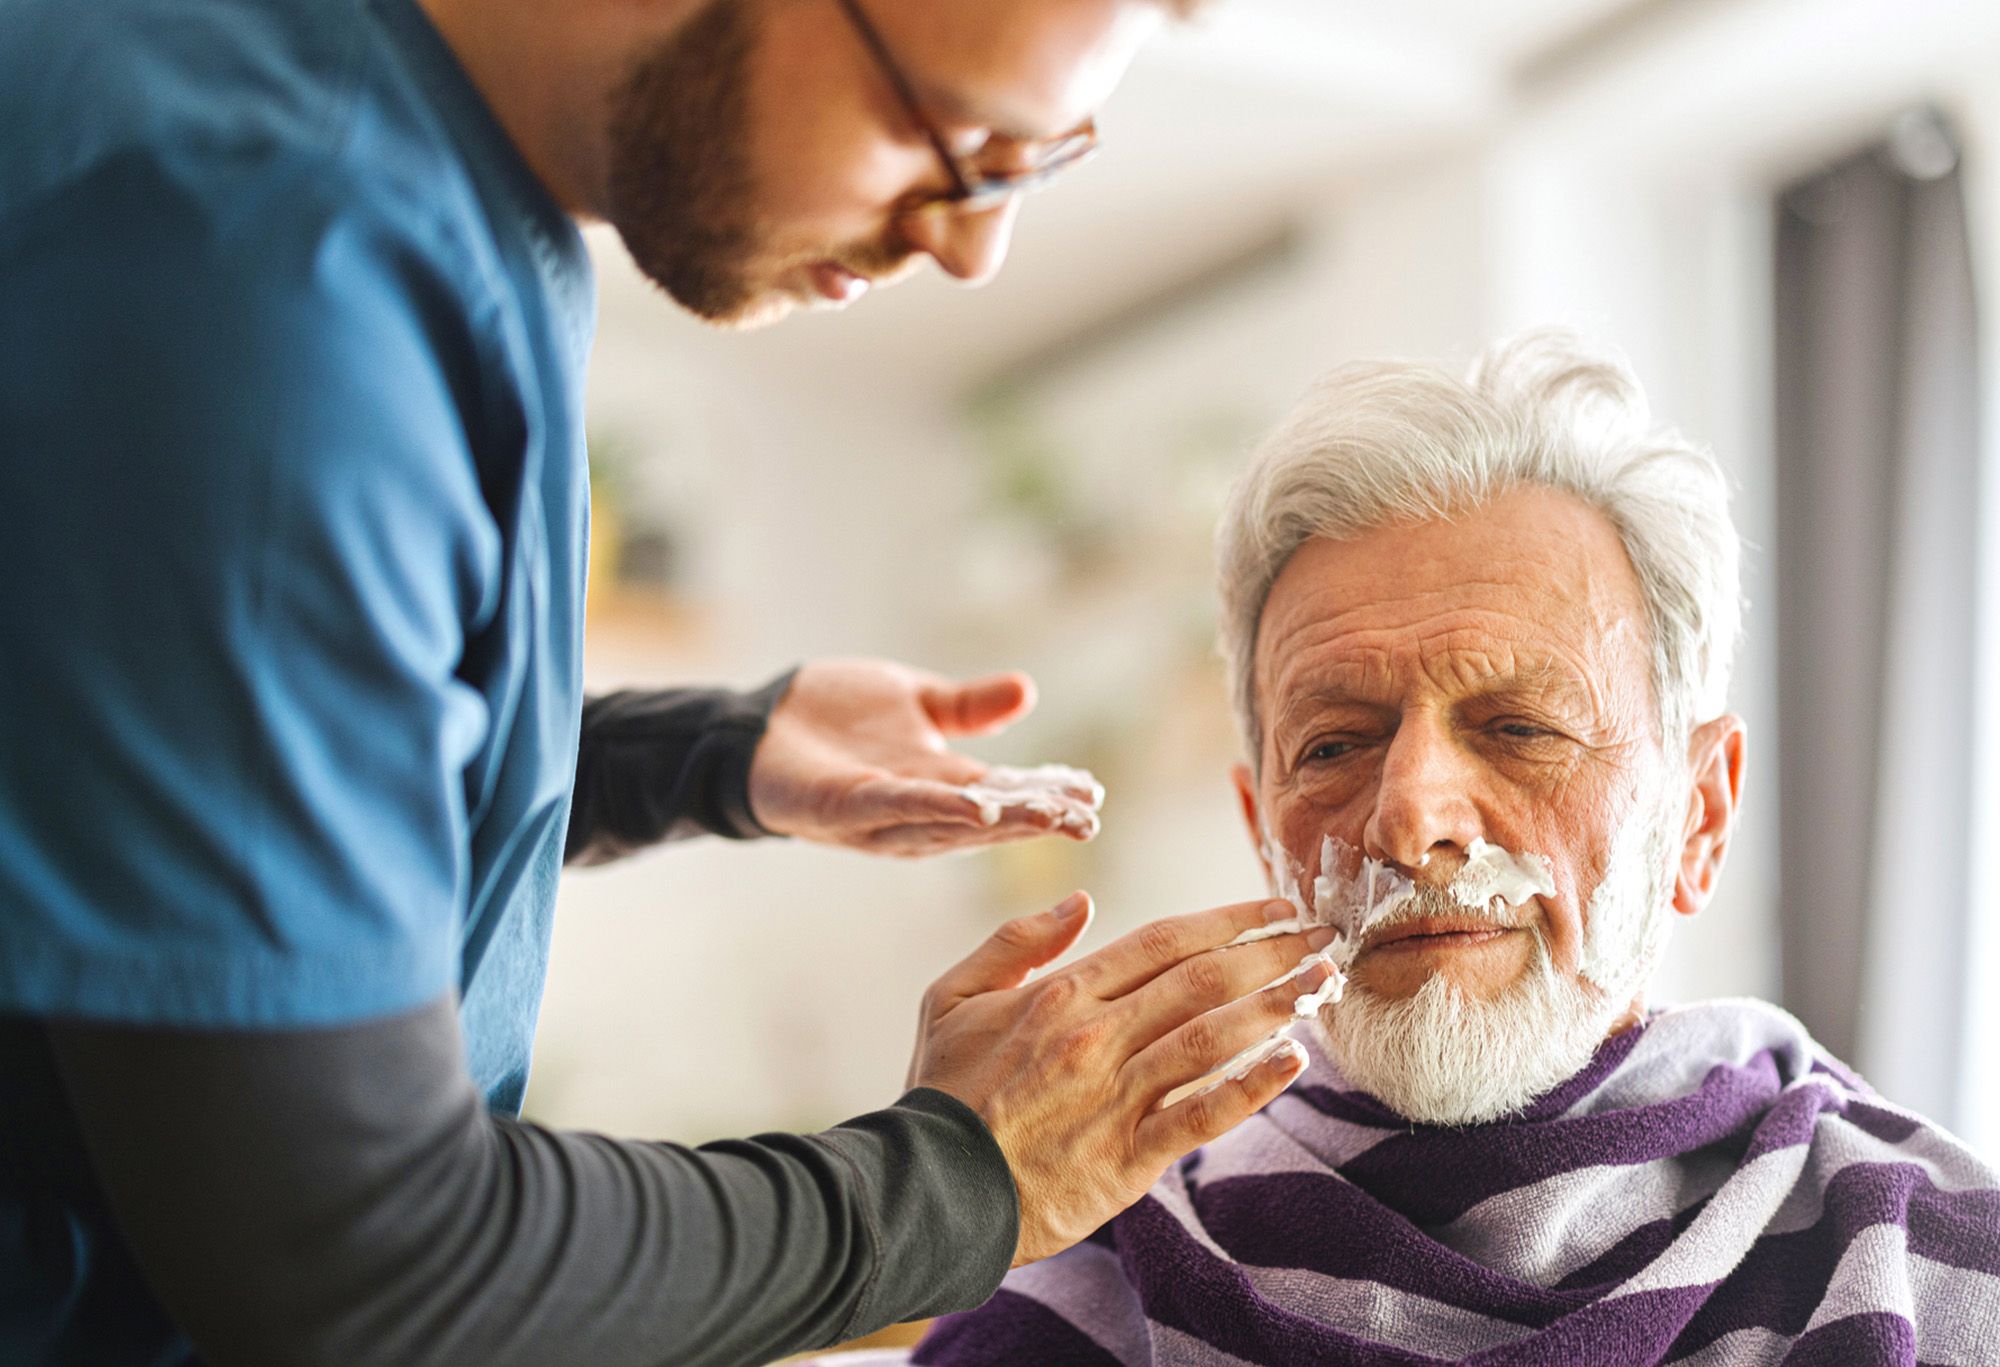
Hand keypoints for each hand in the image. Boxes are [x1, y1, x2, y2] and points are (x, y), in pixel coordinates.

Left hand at [746, 658, 1102, 856]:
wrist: (757, 724)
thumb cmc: (833, 718)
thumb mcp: (913, 701)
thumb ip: (967, 706)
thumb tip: (1027, 691)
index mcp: (941, 786)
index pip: (1005, 794)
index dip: (1048, 796)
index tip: (1093, 794)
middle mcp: (918, 811)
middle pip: (989, 818)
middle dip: (1038, 818)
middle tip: (1088, 816)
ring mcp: (882, 815)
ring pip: (953, 822)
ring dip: (1002, 821)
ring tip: (1050, 817)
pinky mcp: (844, 809)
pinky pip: (897, 808)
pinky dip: (937, 808)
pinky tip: (976, 805)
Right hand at [906, 893, 1336, 1265]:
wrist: (926, 1192)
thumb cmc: (940, 1095)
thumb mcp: (951, 997)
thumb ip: (1015, 942)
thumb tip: (1079, 902)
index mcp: (1061, 993)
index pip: (1164, 941)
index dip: (1228, 919)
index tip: (1276, 906)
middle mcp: (1097, 1036)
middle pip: (1204, 980)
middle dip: (1273, 953)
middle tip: (1326, 936)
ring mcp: (1116, 1096)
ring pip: (1213, 1037)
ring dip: (1277, 1006)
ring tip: (1324, 985)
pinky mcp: (1128, 1158)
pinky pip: (1203, 1114)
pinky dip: (1252, 1085)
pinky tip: (1293, 1062)